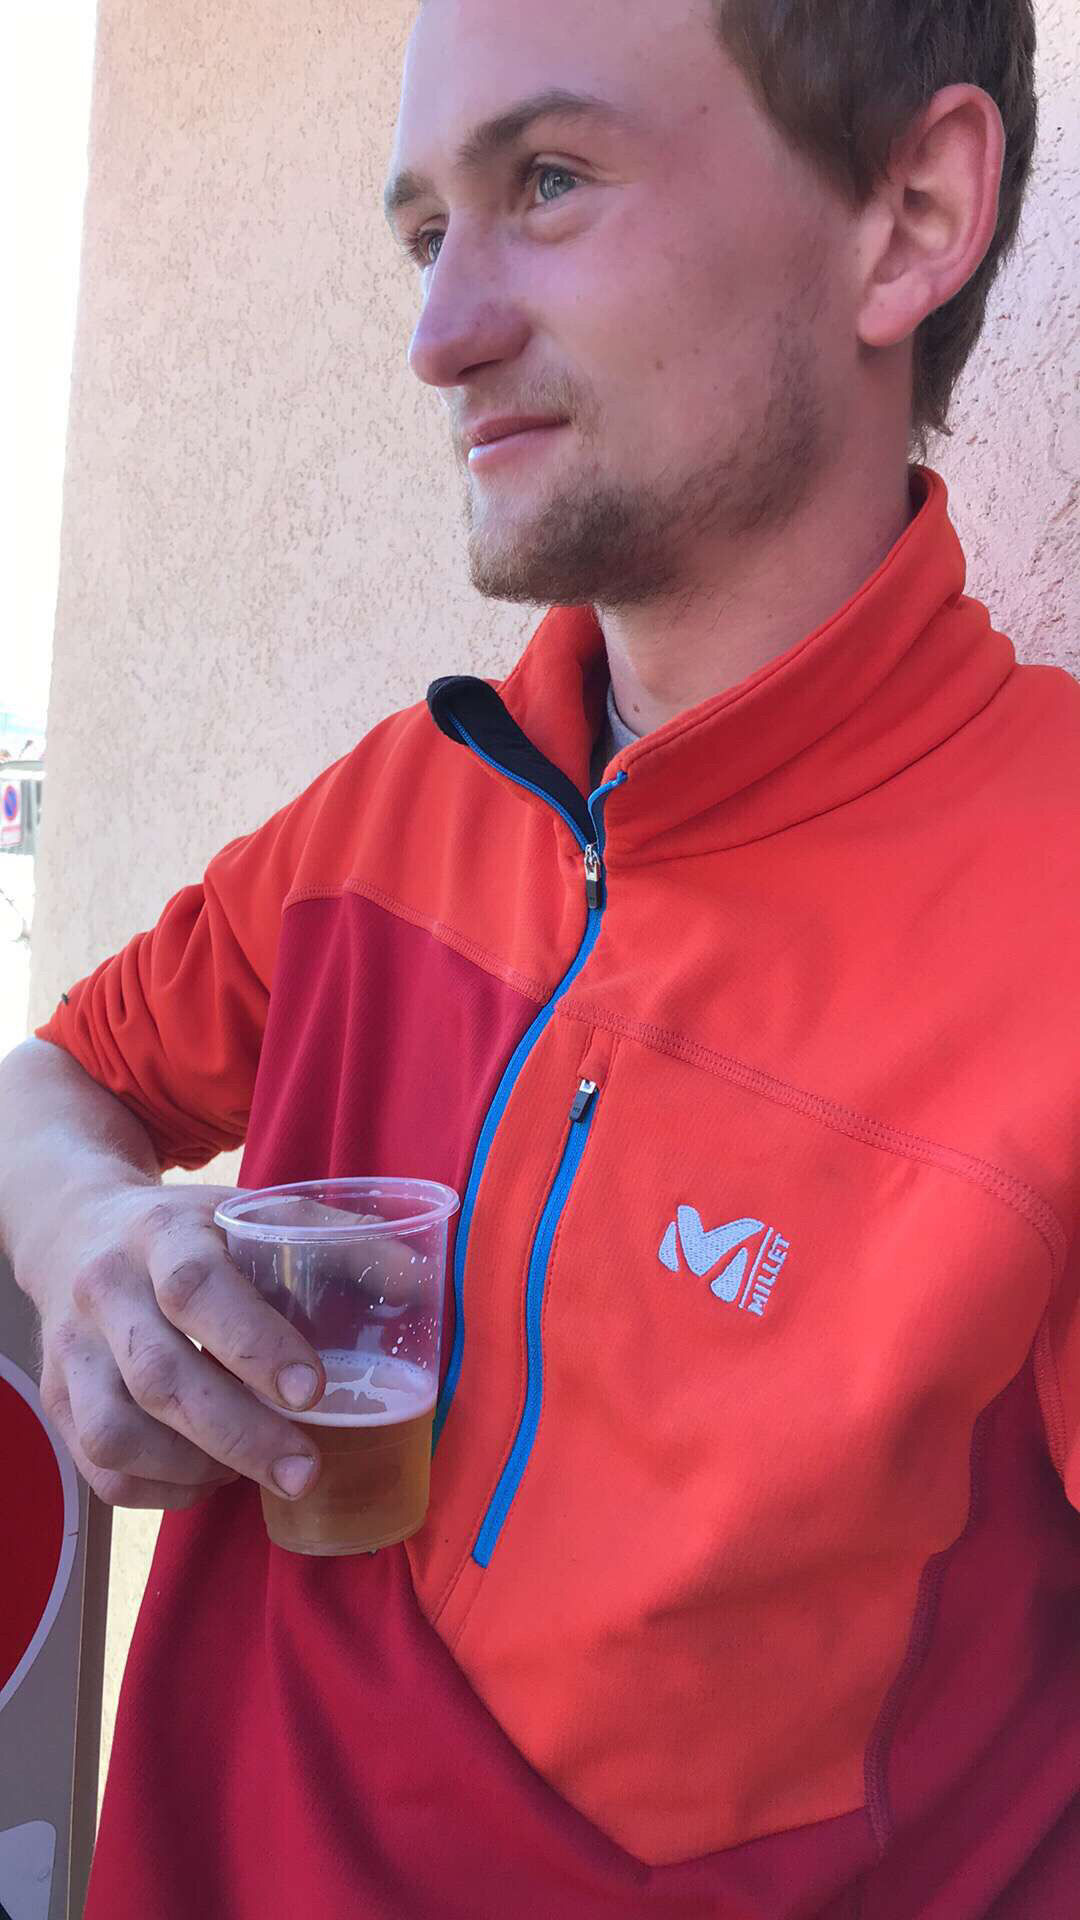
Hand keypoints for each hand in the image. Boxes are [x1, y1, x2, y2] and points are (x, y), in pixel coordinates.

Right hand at [25, 1183, 325, 1510]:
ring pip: (118, 1434)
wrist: (73, 1227)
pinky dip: (161, 1491)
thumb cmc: (188, 1232)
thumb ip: (333, 1239)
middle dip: (241, 1434)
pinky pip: (100, 1470)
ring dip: (196, 1468)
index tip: (313, 1390)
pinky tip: (209, 1479)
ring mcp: (72, 1350)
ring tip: (255, 1471)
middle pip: (161, 1377)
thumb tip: (418, 1279)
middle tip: (307, 1470)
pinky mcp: (57, 1399)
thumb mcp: (250, 1211)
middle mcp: (105, 1290)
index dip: (256, 1343)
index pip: (198, 1289)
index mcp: (161, 1234)